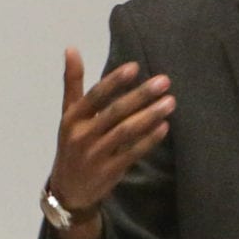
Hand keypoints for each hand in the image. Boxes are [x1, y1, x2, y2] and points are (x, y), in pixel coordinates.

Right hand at [50, 50, 174, 217]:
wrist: (69, 190)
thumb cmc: (73, 144)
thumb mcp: (69, 115)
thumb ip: (73, 83)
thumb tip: (71, 48)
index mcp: (73, 118)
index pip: (95, 96)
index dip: (114, 82)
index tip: (135, 67)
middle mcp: (83, 136)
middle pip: (114, 113)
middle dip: (140, 96)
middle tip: (164, 81)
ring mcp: (96, 155)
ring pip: (126, 132)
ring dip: (149, 116)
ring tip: (170, 102)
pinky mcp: (110, 171)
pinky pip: (132, 153)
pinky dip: (149, 140)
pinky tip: (164, 127)